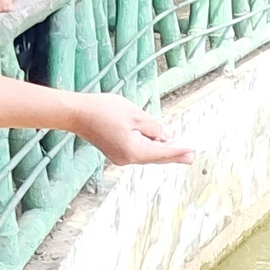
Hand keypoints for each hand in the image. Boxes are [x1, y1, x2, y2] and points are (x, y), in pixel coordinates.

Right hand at [73, 93, 192, 165]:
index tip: (192, 152)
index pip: (162, 152)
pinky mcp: (114, 152)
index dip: (178, 151)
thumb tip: (166, 137)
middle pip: (155, 158)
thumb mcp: (135, 115)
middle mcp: (127, 159)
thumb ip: (154, 128)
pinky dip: (147, 148)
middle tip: (191, 157)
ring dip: (160, 151)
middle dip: (173, 155)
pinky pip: (136, 152)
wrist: (77, 113)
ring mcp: (119, 157)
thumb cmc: (104, 110)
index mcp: (133, 151)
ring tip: (178, 150)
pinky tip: (156, 143)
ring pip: (145, 155)